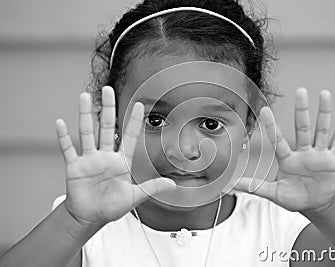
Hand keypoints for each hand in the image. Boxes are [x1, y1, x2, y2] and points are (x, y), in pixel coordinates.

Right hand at [55, 86, 175, 225]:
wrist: (90, 217)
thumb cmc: (112, 207)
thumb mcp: (134, 197)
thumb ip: (152, 188)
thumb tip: (173, 185)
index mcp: (121, 162)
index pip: (130, 137)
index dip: (134, 121)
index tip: (140, 105)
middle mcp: (105, 156)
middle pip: (107, 127)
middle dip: (109, 109)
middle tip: (108, 89)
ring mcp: (89, 159)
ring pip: (87, 133)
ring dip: (86, 115)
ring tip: (85, 97)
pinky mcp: (74, 167)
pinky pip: (68, 149)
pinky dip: (63, 137)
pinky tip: (60, 123)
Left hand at [235, 88, 334, 212]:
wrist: (316, 204)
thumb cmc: (294, 197)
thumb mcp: (274, 193)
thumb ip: (256, 187)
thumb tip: (232, 185)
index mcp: (287, 159)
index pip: (278, 140)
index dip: (271, 126)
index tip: (264, 110)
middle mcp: (303, 152)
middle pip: (302, 128)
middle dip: (301, 110)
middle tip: (300, 90)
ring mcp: (319, 154)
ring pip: (321, 130)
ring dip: (323, 113)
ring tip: (324, 94)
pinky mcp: (333, 160)